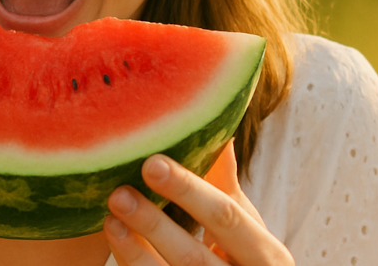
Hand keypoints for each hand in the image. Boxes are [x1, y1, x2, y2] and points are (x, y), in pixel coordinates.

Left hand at [103, 140, 293, 265]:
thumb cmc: (247, 260)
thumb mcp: (248, 228)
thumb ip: (226, 184)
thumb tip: (215, 125)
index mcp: (267, 256)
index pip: (227, 218)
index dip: (189, 191)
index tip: (151, 163)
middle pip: (194, 257)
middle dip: (155, 225)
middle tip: (118, 193)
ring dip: (135, 252)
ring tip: (110, 218)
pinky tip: (116, 242)